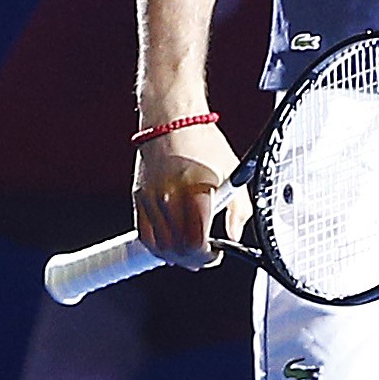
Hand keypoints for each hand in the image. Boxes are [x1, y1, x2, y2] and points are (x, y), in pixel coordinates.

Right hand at [132, 130, 239, 267]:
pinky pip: (145, 235)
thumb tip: (234, 234)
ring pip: (160, 246)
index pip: (196, 242)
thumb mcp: (232, 173)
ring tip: (188, 253)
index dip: (208, 256)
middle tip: (205, 256)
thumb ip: (239, 209)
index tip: (215, 254)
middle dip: (194, 259)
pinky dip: (157, 246)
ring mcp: (151, 199)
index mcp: (195, 192)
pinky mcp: (139, 198)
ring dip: (176, 256)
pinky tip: (170, 245)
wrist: (172, 119)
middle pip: (178, 249)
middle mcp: (169, 198)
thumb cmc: (202, 142)